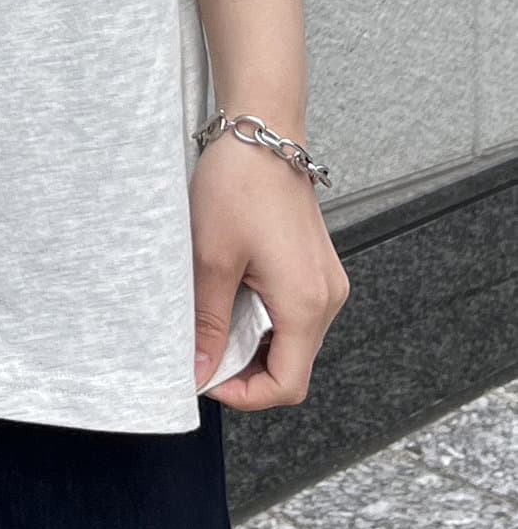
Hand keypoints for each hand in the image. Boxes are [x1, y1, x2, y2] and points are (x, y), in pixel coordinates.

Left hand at [189, 128, 348, 410]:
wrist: (262, 134)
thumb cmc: (238, 186)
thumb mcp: (212, 260)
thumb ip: (209, 323)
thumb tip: (201, 371)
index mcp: (306, 304)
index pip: (287, 385)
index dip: (244, 394)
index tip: (206, 379)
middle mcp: (327, 298)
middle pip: (292, 365)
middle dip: (245, 369)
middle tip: (201, 349)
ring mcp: (325, 282)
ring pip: (292, 339)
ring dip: (252, 342)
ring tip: (211, 317)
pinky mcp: (316, 267)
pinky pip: (293, 311)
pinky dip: (262, 318)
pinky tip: (230, 295)